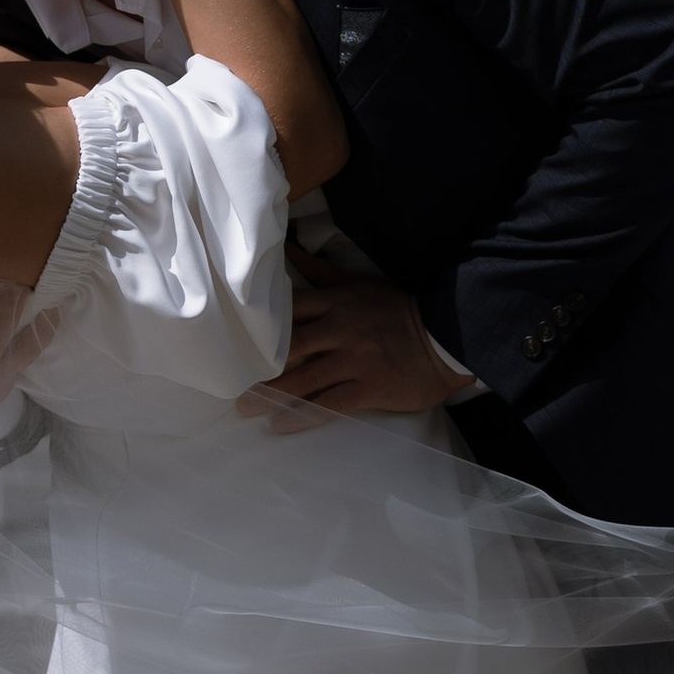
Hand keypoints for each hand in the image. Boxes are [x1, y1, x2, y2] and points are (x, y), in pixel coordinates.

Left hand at [239, 242, 467, 426]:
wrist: (444, 339)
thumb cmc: (396, 312)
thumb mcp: (358, 284)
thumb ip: (320, 272)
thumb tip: (287, 249)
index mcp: (337, 301)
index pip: (289, 311)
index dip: (259, 326)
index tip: (232, 339)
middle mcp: (342, 329)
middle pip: (290, 348)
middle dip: (257, 367)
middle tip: (230, 382)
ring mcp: (356, 359)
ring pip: (305, 379)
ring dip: (272, 396)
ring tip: (246, 409)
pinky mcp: (370, 387)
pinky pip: (330, 404)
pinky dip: (302, 415)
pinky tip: (280, 424)